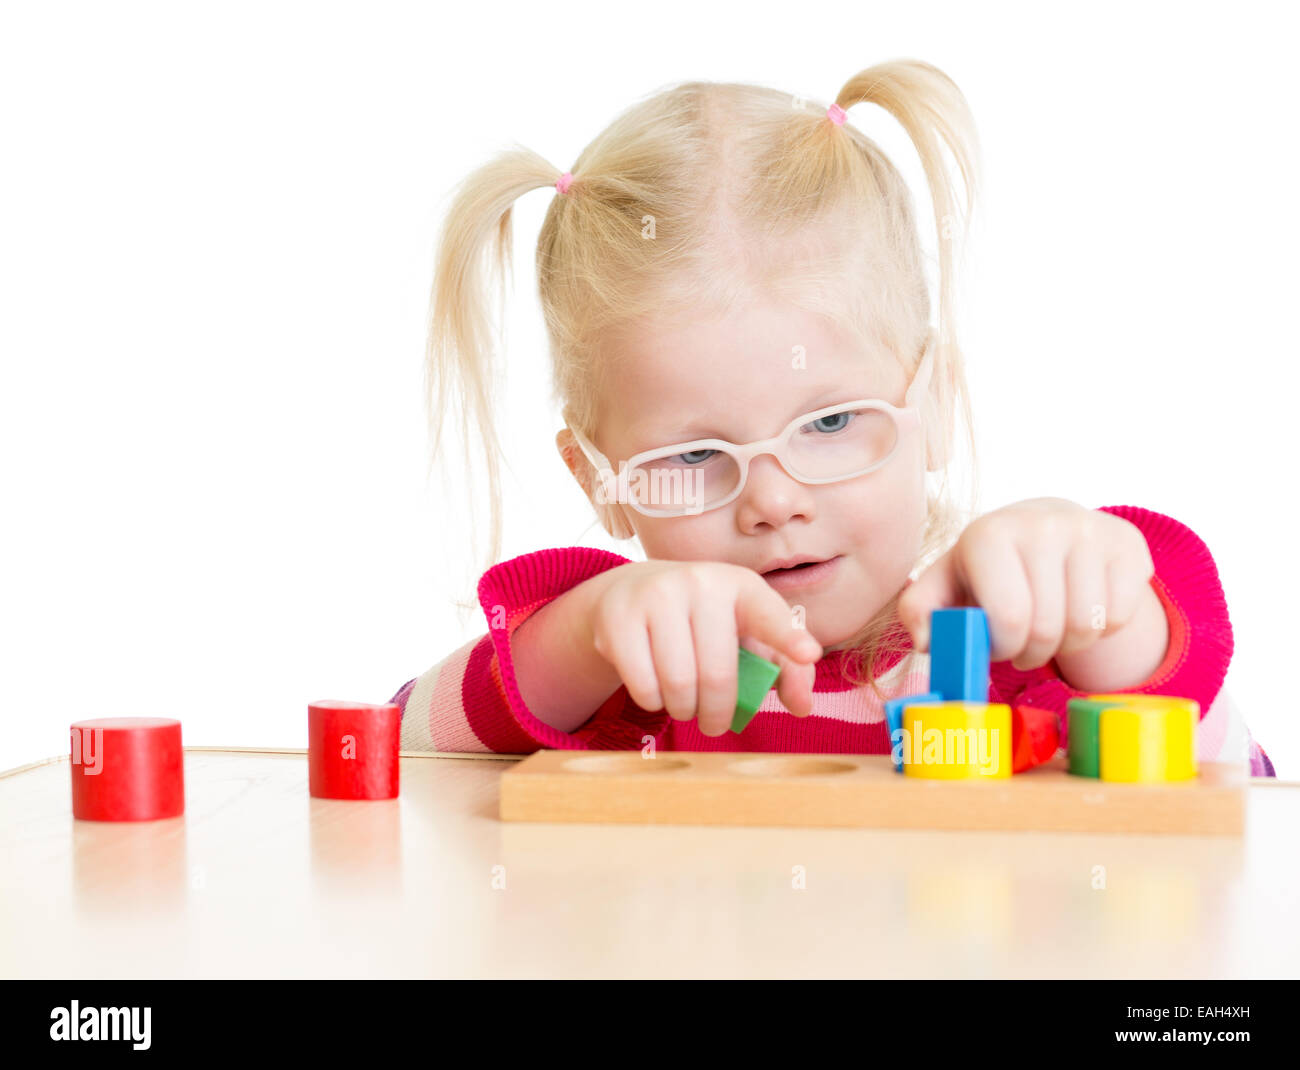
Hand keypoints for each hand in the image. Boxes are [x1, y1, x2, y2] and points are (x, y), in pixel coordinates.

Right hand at [587, 560, 822, 734]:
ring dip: (684, 710)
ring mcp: (656, 594)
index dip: (788, 637)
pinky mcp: (619, 616)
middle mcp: (701, 582)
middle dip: (717, 714)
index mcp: (742, 587)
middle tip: (713, 723)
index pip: (769, 615)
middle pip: (717, 675)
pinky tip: (656, 690)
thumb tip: (802, 706)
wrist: (633, 591)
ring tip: (685, 705)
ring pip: (678, 685)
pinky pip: (643, 685)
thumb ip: (784, 669)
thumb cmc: (706, 623)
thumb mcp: (747, 635)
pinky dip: (653, 702)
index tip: (808, 653)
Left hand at [898, 497, 1156, 670]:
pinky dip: (1103, 629)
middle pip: (1048, 630)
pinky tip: (1081, 608)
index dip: (1004, 647)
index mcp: (989, 535)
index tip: (997, 642)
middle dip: (1033, 653)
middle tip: (1024, 645)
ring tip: (1051, 628)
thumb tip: (927, 641)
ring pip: (1088, 627)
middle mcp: (1041, 525)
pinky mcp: (1127, 544)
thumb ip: (919, 613)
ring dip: (1068, 645)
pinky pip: (1122, 617)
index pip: (1009, 619)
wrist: (1045, 527)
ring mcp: (1089, 531)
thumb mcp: (944, 585)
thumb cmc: (988, 568)